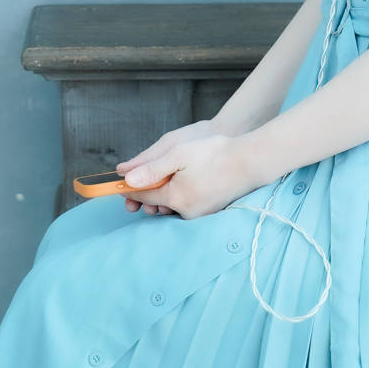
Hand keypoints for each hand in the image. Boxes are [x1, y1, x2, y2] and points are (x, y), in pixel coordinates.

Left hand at [119, 130, 258, 220]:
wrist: (250, 161)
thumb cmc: (214, 153)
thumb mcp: (178, 154)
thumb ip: (151, 168)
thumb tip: (127, 179)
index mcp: (175, 198)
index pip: (144, 196)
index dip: (130, 188)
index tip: (119, 183)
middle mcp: (186, 212)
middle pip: (157, 203)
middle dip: (148, 192)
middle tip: (143, 177)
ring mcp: (199, 214)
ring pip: (173, 204)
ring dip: (166, 193)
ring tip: (168, 174)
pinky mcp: (210, 211)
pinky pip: (187, 205)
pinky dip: (181, 194)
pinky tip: (186, 179)